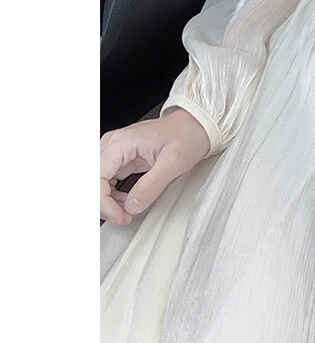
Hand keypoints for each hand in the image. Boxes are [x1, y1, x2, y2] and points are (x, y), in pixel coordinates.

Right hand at [100, 108, 209, 224]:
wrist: (194, 126)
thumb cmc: (186, 136)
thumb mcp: (174, 163)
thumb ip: (151, 186)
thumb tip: (131, 206)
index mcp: (123, 142)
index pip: (96, 177)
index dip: (103, 202)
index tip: (120, 215)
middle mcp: (113, 144)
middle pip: (92, 182)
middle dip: (103, 204)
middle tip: (124, 216)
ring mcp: (114, 151)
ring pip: (96, 183)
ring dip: (107, 202)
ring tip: (127, 211)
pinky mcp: (119, 158)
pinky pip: (105, 181)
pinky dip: (112, 196)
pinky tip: (126, 202)